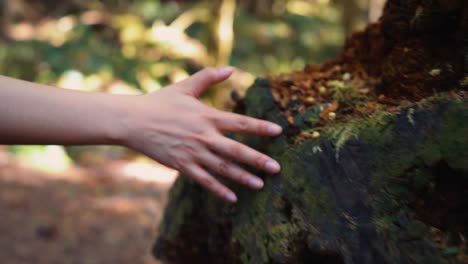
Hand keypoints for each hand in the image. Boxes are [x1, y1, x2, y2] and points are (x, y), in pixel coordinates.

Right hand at [121, 67, 281, 202]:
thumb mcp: (185, 87)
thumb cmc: (160, 102)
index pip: (240, 123)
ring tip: (260, 185)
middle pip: (236, 150)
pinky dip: (218, 189)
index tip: (278, 132)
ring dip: (243, 177)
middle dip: (258, 160)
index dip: (260, 128)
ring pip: (223, 168)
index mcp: (207, 116)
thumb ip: (209, 77)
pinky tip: (233, 198)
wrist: (133, 120)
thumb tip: (232, 68)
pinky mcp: (182, 165)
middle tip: (277, 168)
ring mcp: (193, 152)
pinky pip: (204, 180)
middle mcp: (203, 136)